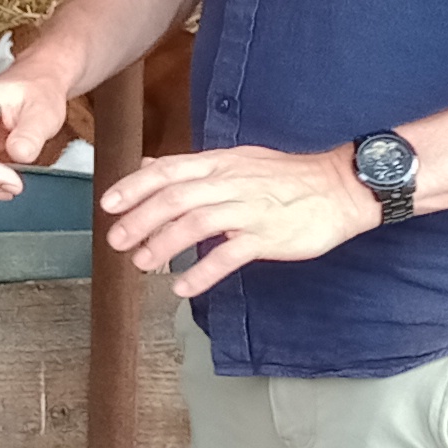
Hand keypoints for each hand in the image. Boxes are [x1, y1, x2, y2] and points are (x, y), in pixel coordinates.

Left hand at [98, 142, 380, 298]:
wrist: (340, 187)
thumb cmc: (286, 176)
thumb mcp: (235, 161)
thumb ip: (190, 168)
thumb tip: (148, 166)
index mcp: (220, 163)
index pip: (169, 169)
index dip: (135, 186)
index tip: (108, 204)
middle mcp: (231, 182)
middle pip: (176, 197)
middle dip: (141, 219)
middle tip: (117, 241)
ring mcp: (250, 208)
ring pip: (198, 222)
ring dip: (166, 244)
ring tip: (145, 263)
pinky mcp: (269, 235)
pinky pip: (230, 253)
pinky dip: (203, 270)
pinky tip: (184, 287)